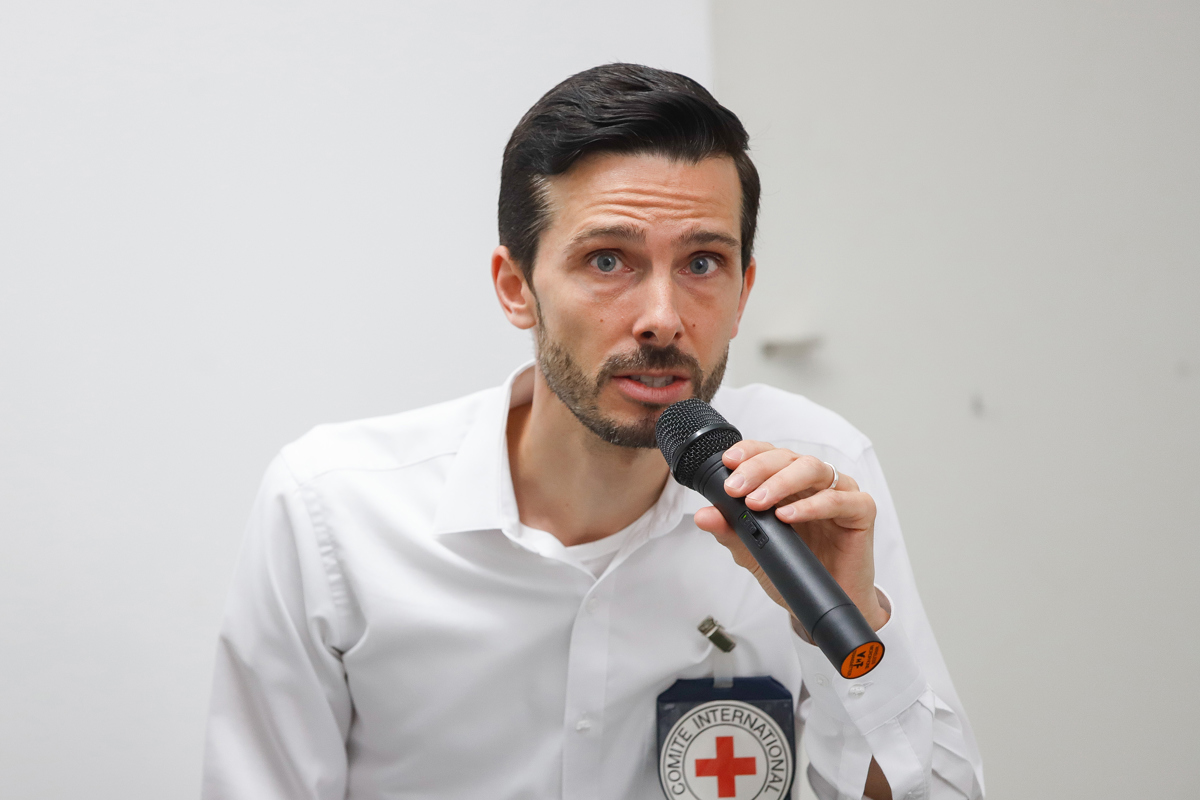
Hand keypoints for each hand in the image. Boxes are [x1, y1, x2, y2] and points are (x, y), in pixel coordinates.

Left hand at [692, 441, 888, 631]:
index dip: (748, 452)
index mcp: (788, 481)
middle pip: (787, 457)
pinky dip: (811, 505)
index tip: (727, 463)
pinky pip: (838, 499)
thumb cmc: (795, 567)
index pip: (768, 453)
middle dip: (757, 469)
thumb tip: (703, 516)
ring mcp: (840, 492)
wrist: (825, 600)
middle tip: (736, 489)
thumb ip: (730, 530)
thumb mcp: (753, 551)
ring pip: (812, 469)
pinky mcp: (861, 511)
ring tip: (758, 503)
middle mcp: (814, 481)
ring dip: (781, 482)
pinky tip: (789, 515)